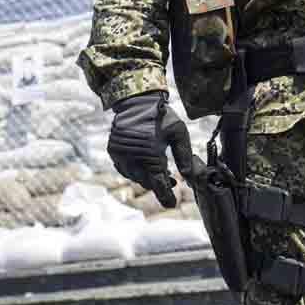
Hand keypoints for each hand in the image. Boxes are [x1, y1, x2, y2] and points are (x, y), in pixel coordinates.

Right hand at [107, 91, 199, 207]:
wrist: (137, 100)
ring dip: (148, 177)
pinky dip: (136, 170)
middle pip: (147, 182)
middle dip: (160, 184)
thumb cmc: (162, 116)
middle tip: (172, 180)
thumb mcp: (178, 133)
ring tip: (161, 170)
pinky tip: (145, 164)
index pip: (159, 184)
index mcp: (151, 155)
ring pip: (135, 177)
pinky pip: (125, 169)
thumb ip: (185, 156)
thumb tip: (190, 177)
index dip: (166, 196)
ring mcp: (121, 156)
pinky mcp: (114, 151)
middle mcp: (133, 159)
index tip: (171, 204)